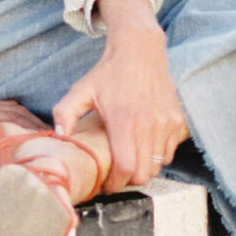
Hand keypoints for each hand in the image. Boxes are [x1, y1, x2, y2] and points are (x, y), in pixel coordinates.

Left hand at [53, 0, 189, 189]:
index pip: (125, 168)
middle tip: (116, 173)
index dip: (115, 184)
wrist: (140, 51)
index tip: (106, 184)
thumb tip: (59, 134)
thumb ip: (65, 111)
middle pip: (143, 174)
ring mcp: (165, 124)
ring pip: (157, 166)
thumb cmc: (109, 73)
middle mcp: (148, 125)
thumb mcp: (81, 89)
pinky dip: (157, 157)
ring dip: (143, 169)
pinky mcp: (176, 121)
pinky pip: (168, 153)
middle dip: (128, 179)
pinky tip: (144, 147)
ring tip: (130, 160)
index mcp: (123, 121)